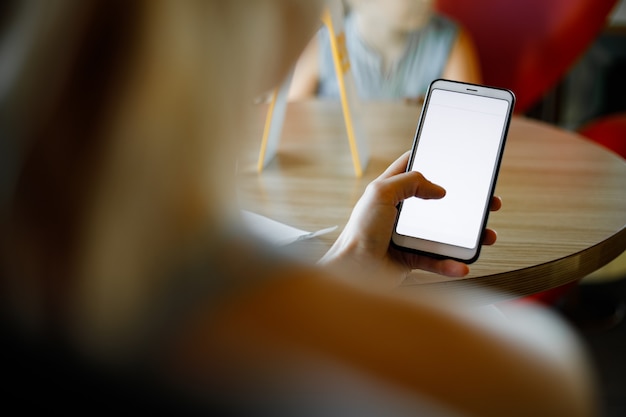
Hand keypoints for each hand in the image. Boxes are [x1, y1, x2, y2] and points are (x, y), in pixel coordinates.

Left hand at [320, 151, 501, 285]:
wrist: (353, 271)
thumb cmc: (359, 232)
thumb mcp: (380, 193)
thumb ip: (409, 181)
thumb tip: (438, 190)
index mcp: (389, 191)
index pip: (411, 168)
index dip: (430, 161)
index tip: (453, 157)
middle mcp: (399, 213)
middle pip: (437, 202)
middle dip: (463, 202)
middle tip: (485, 201)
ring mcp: (407, 236)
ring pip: (444, 234)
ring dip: (467, 236)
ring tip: (485, 235)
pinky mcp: (411, 259)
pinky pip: (437, 261)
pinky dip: (451, 264)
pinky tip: (461, 265)